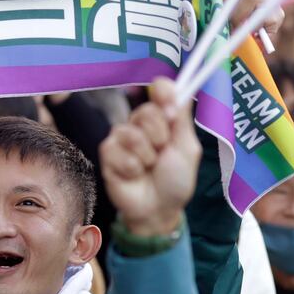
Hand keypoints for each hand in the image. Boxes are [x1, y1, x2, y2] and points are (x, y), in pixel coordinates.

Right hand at [99, 78, 199, 235]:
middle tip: (162, 154)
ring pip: (131, 133)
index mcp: (162, 118)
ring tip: (149, 168)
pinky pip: (117, 151)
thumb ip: (182, 117)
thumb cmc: (175, 180)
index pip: (160, 88)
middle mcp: (140, 123)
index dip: (165, 94)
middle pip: (146, 111)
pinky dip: (131, 167)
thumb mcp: (186, 148)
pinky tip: (134, 175)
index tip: (172, 112)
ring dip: (146, 156)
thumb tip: (179, 85)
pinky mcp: (107, 153)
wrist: (158, 209)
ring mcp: (121, 137)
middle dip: (160, 137)